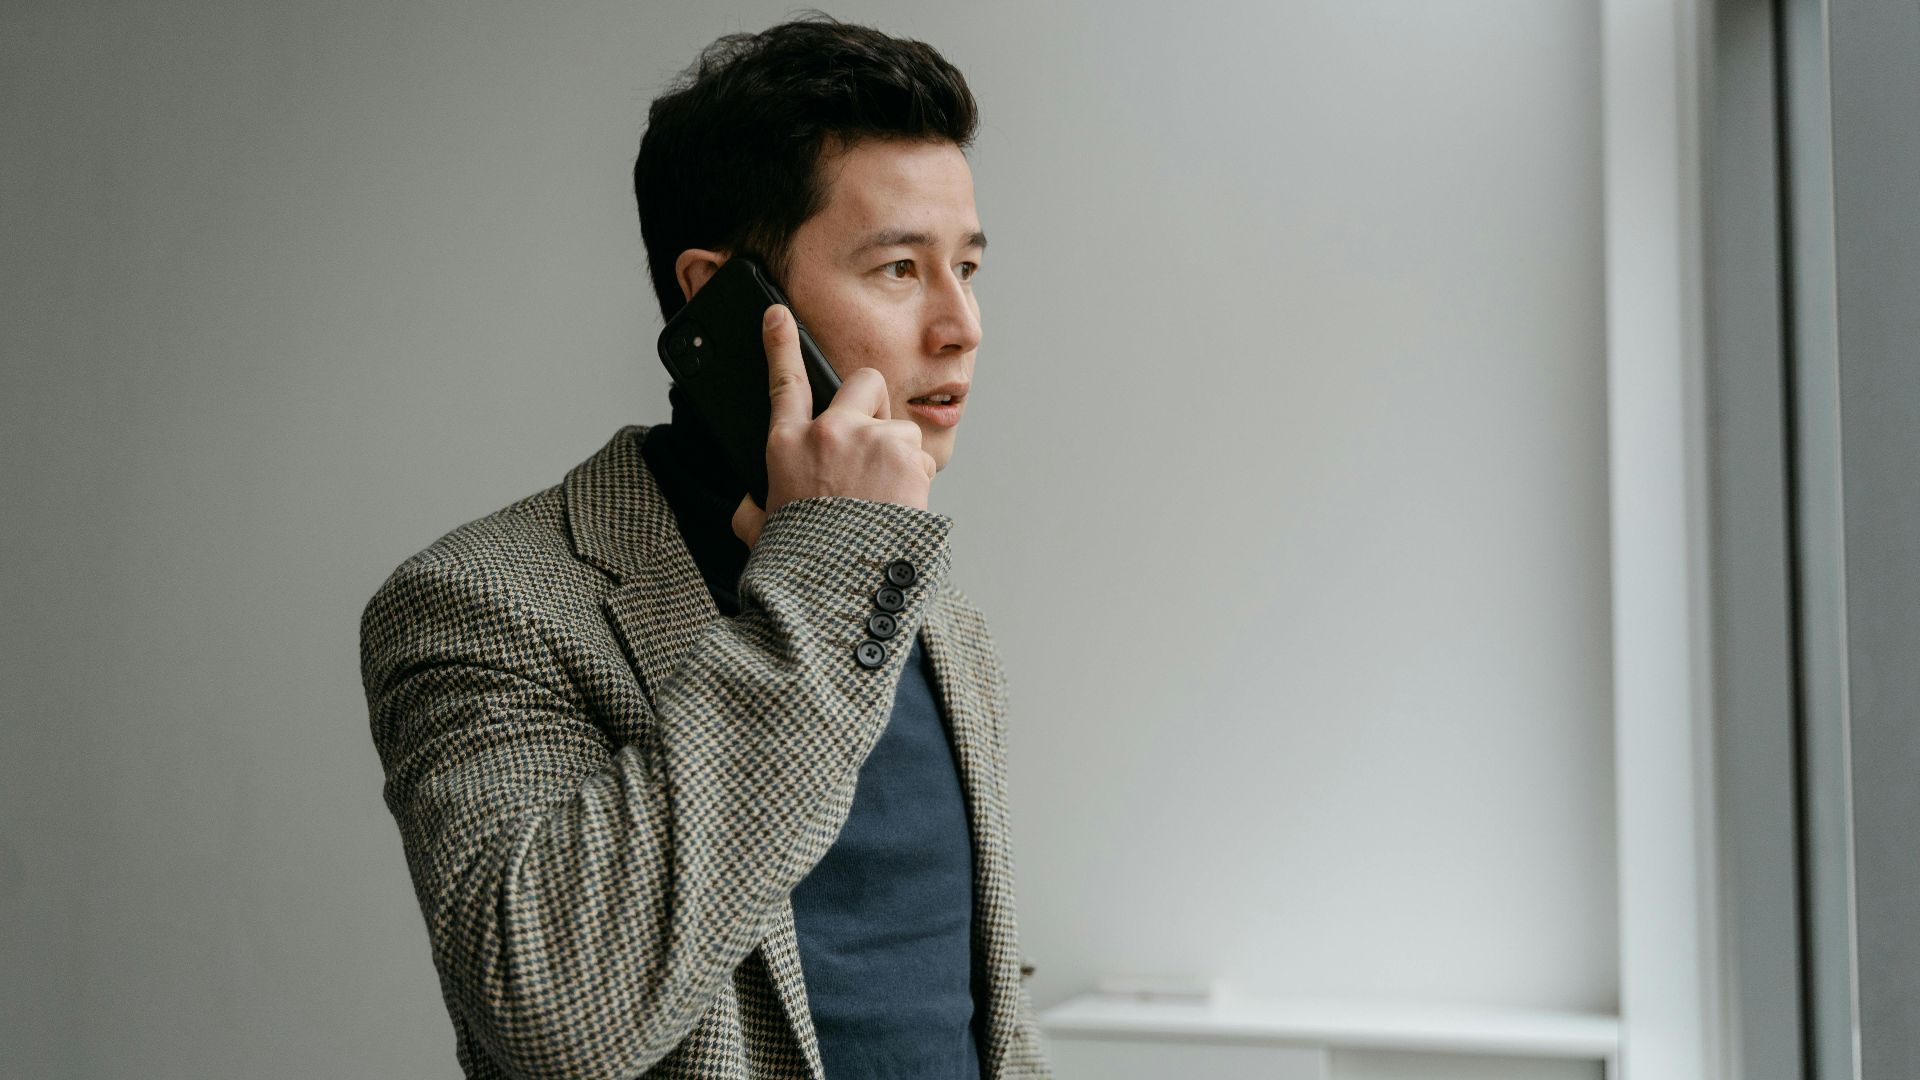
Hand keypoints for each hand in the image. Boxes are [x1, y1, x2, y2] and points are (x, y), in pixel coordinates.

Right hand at [732, 304, 935, 549]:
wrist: (842, 587)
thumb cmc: (804, 562)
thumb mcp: (760, 531)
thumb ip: (753, 506)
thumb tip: (752, 502)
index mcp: (786, 447)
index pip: (783, 381)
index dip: (781, 344)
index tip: (778, 316)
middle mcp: (828, 433)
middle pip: (864, 382)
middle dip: (873, 405)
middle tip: (870, 444)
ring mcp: (870, 440)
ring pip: (899, 429)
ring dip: (897, 458)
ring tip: (882, 501)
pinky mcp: (905, 455)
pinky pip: (921, 458)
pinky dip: (916, 482)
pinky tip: (899, 510)